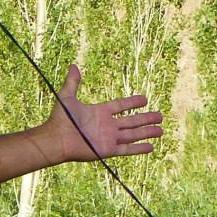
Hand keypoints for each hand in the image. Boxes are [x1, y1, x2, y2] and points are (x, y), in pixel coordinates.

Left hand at [41, 64, 163, 162]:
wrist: (56, 139)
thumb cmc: (60, 119)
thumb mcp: (67, 97)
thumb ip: (72, 82)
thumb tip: (73, 65)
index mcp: (99, 112)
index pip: (121, 106)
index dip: (132, 103)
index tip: (145, 100)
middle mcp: (107, 125)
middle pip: (131, 121)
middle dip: (146, 118)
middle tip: (160, 116)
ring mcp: (108, 138)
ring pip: (133, 135)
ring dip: (147, 132)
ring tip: (161, 130)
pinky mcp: (107, 150)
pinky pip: (126, 149)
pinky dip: (139, 148)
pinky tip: (151, 147)